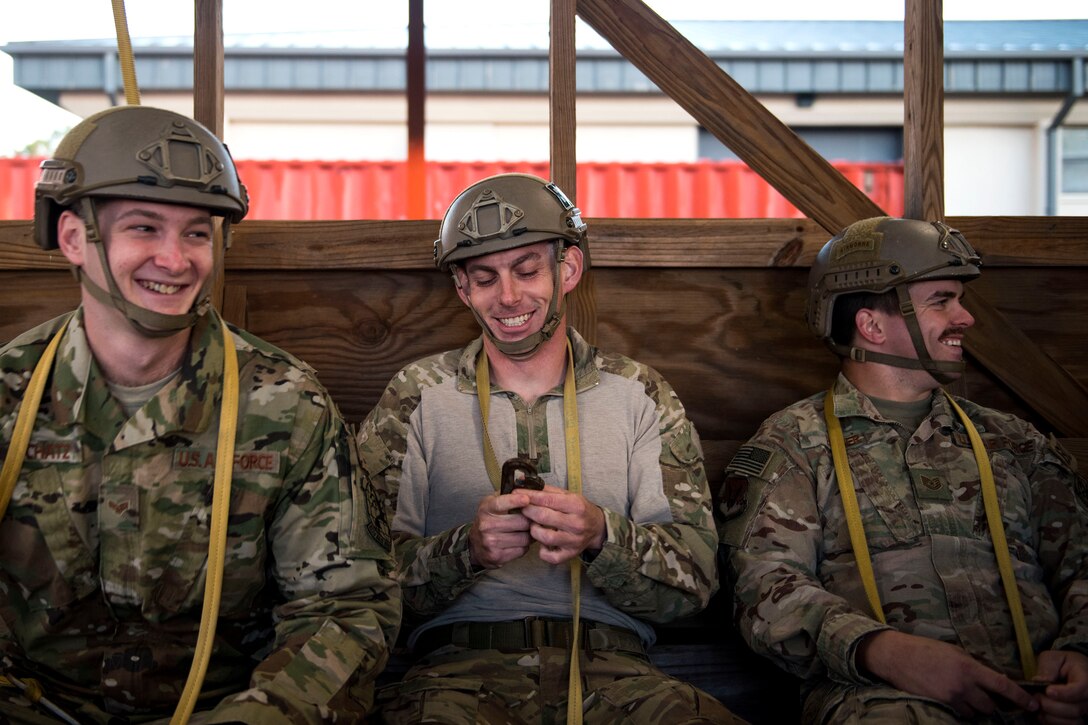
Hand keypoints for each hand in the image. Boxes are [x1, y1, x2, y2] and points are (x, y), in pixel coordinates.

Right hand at [468, 491, 532, 569]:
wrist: (475, 545)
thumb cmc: (489, 520)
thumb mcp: (493, 502)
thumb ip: (508, 492)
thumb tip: (524, 479)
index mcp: (486, 508)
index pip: (501, 503)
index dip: (515, 500)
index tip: (527, 499)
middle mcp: (486, 525)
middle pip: (520, 522)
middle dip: (531, 520)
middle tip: (535, 518)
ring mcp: (491, 542)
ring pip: (524, 537)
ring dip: (530, 534)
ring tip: (528, 530)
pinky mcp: (497, 556)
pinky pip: (522, 550)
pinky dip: (525, 546)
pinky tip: (521, 541)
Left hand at [520, 484, 604, 564]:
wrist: (597, 528)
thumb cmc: (578, 509)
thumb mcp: (568, 495)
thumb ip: (547, 490)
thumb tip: (523, 483)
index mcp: (576, 505)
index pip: (547, 500)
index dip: (529, 496)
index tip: (516, 493)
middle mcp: (576, 523)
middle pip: (543, 517)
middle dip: (528, 511)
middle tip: (522, 508)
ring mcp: (573, 541)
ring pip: (545, 537)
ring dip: (534, 530)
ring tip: (533, 524)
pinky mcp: (570, 554)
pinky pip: (550, 557)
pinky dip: (542, 551)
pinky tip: (542, 542)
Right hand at [856, 630, 1038, 717]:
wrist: (897, 656)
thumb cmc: (924, 648)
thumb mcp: (953, 651)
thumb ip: (971, 664)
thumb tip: (988, 676)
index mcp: (969, 667)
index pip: (1002, 684)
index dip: (1020, 697)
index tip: (1033, 705)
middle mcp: (963, 684)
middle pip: (989, 705)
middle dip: (989, 702)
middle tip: (982, 695)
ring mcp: (950, 697)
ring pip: (974, 713)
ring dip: (973, 707)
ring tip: (963, 695)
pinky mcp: (939, 704)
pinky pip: (958, 713)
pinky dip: (959, 708)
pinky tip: (950, 697)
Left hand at [1034, 649, 1087, 723]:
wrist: (1071, 671)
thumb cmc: (1062, 663)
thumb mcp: (1053, 658)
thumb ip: (1048, 668)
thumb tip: (1039, 681)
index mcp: (1086, 679)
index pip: (1081, 689)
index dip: (1064, 693)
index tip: (1049, 691)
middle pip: (1075, 709)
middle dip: (1051, 705)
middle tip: (1036, 697)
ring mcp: (1086, 711)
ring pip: (1072, 722)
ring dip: (1051, 716)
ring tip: (1038, 706)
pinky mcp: (1078, 719)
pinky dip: (1053, 723)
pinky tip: (1043, 714)